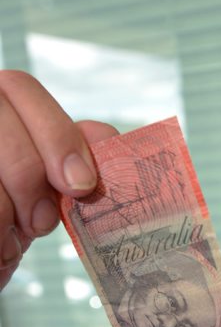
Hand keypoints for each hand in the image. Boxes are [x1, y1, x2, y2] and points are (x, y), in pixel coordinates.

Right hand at [0, 70, 117, 289]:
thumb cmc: (16, 211)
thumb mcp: (51, 184)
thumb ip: (79, 154)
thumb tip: (104, 140)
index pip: (22, 88)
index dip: (56, 135)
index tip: (81, 187)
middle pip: (1, 122)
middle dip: (29, 175)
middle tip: (42, 222)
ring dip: (4, 209)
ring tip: (13, 237)